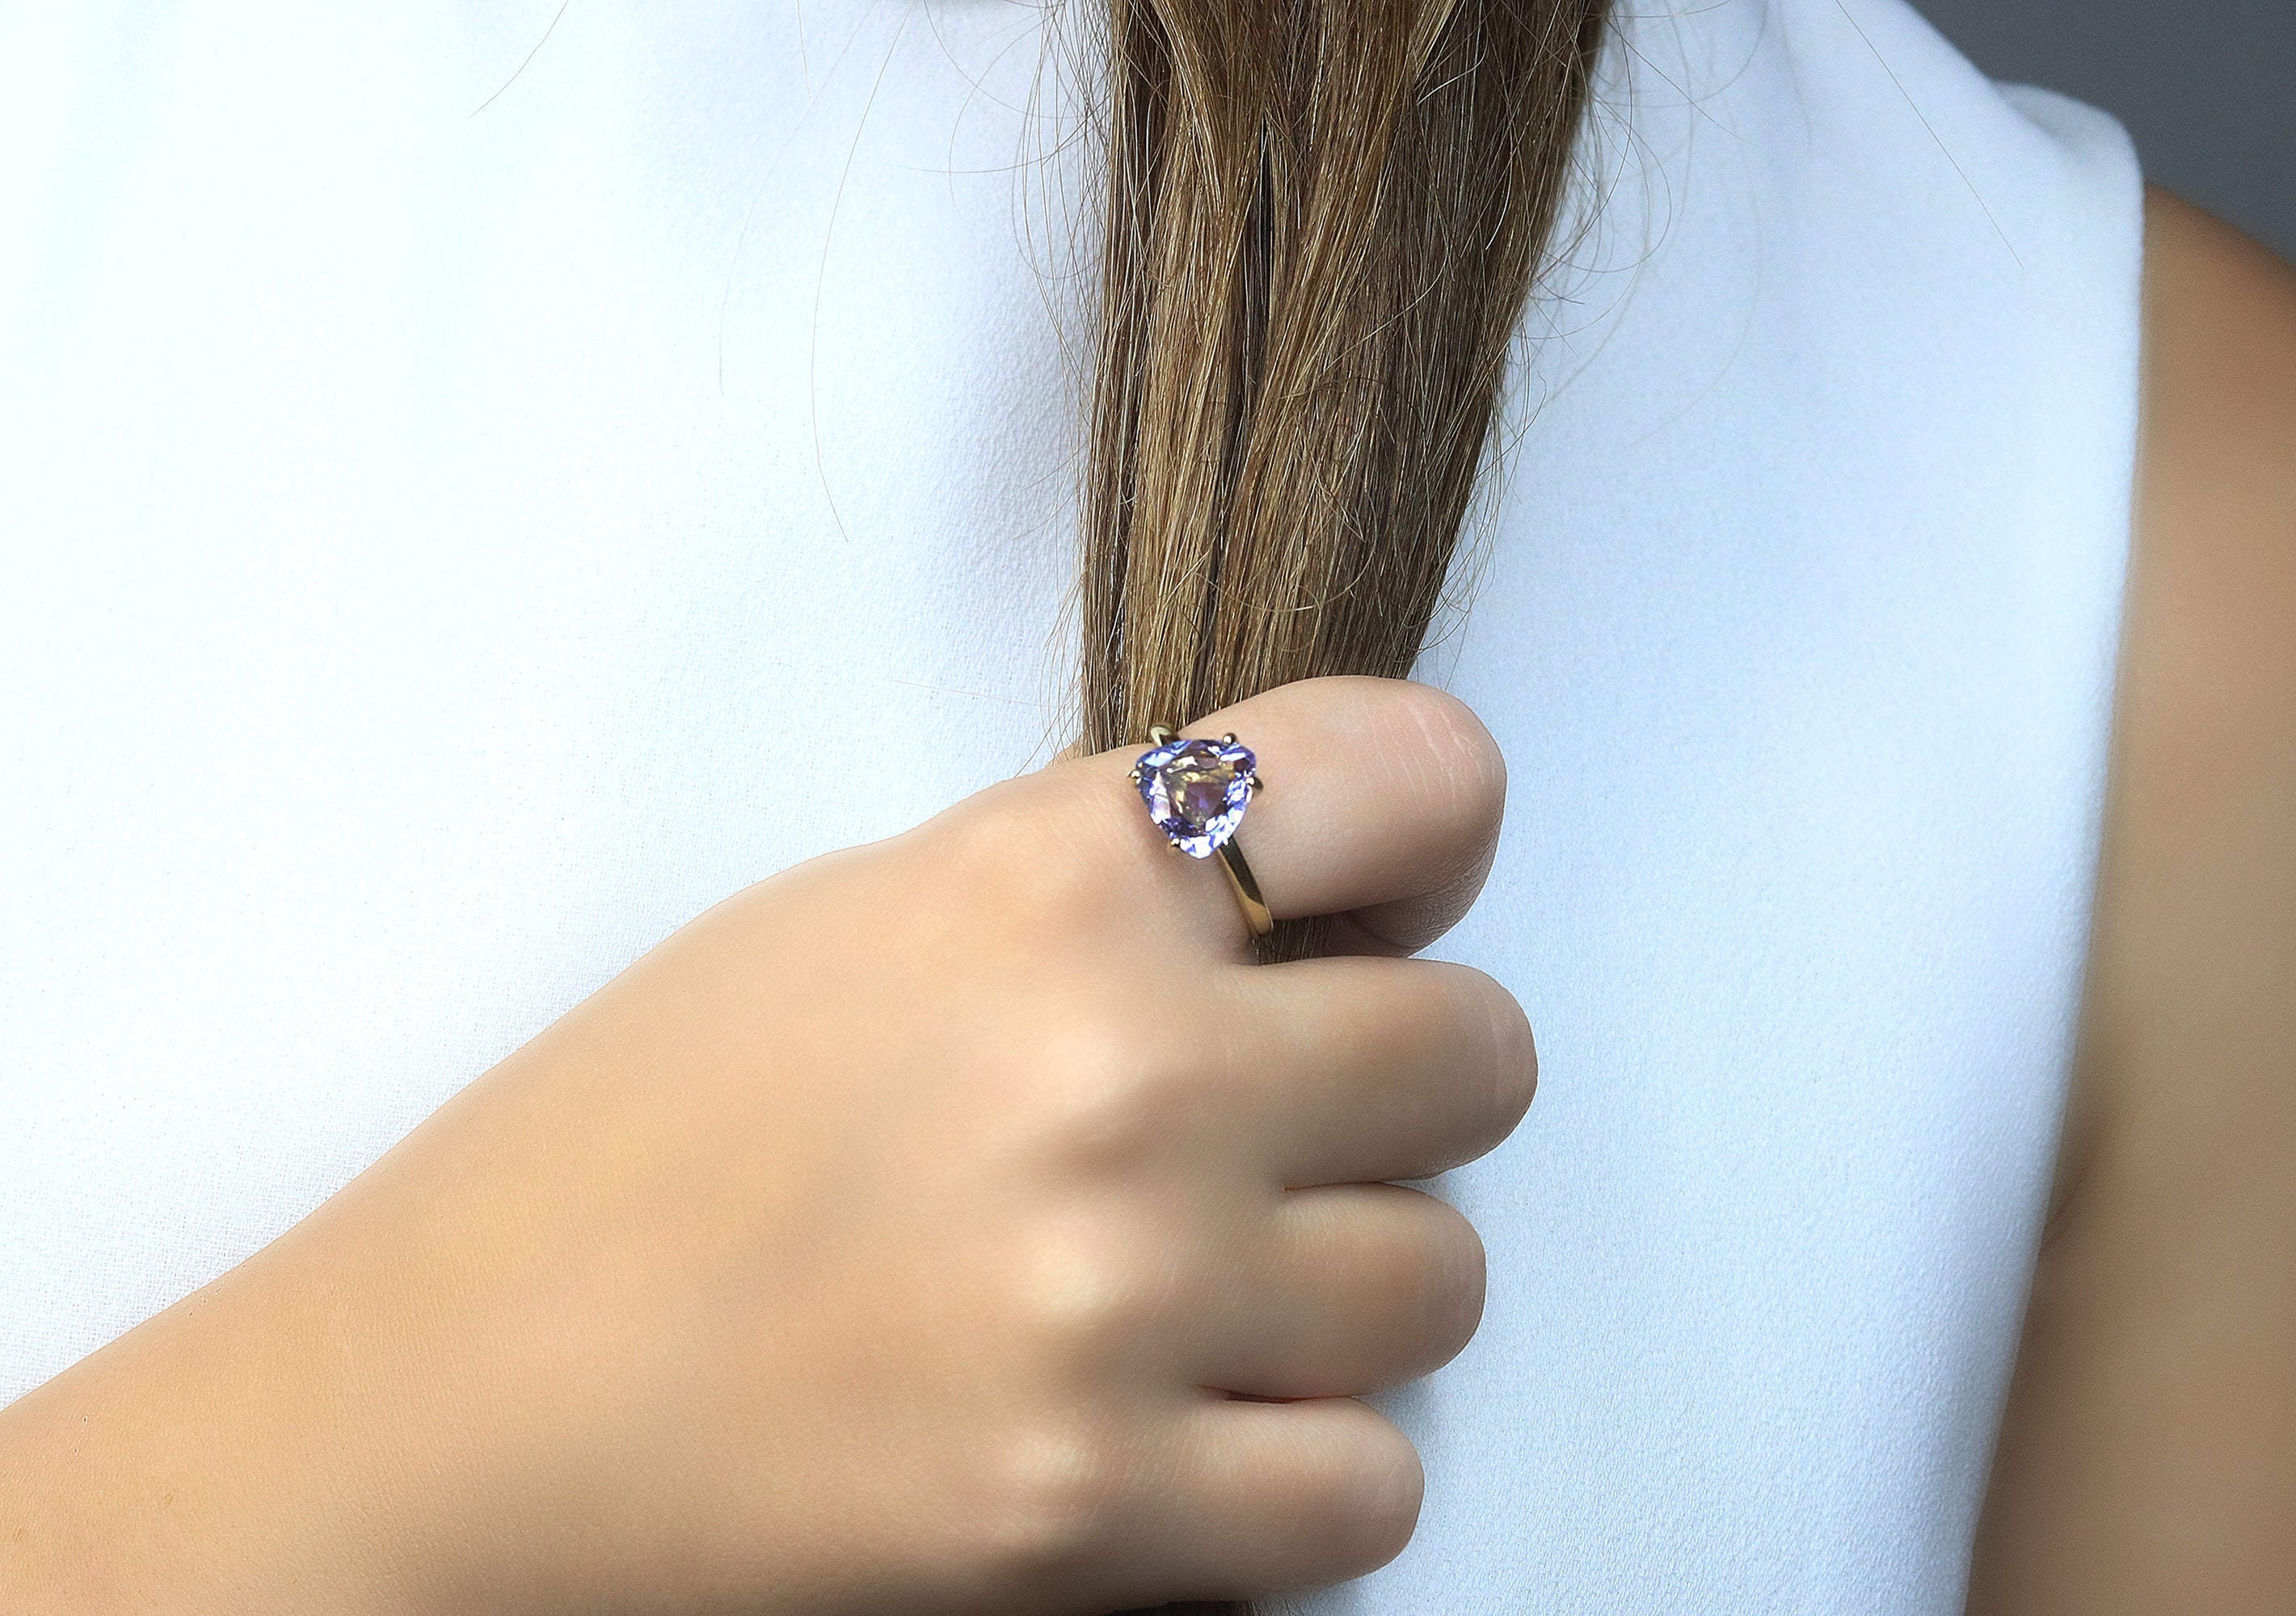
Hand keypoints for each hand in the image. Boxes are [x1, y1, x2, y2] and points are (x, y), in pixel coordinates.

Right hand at [0, 676, 1528, 1614]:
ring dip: (1339, 1290)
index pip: (1418, 776)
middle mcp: (1111, 1069)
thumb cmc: (633, 1149)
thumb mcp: (863, 921)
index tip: (1385, 903)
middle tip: (1267, 1127)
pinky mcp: (1096, 1508)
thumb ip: (1103, 886)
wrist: (456, 1407)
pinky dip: (1297, 1466)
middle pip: (1477, 1055)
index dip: (1426, 845)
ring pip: (1441, 1278)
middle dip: (1392, 1091)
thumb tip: (1317, 912)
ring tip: (1186, 1292)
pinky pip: (1372, 1482)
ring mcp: (1116, 1299)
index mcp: (1044, 879)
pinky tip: (1173, 1425)